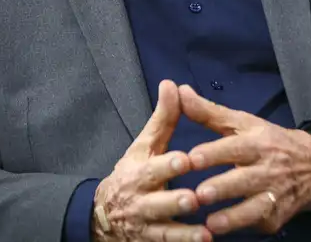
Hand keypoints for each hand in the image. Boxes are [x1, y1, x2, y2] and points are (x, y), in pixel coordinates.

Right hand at [93, 81, 210, 241]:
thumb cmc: (133, 173)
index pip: (153, 168)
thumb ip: (163, 119)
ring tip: (205, 234)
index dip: (168, 165)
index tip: (185, 160)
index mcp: (139, 173)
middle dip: (174, 201)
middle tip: (193, 198)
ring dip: (183, 234)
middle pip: (156, 203)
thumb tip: (171, 83)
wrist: (104, 215)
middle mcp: (139, 202)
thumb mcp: (145, 146)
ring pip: (164, 232)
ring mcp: (145, 227)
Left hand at [180, 84, 310, 236]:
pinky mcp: (276, 217)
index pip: (235, 147)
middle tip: (199, 194)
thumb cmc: (269, 141)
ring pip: (255, 207)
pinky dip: (244, 228)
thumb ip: (209, 112)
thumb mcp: (243, 123)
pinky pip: (260, 222)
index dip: (214, 153)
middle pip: (245, 179)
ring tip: (211, 223)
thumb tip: (179, 92)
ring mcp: (274, 195)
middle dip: (223, 187)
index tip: (192, 158)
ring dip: (233, 216)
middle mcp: (268, 168)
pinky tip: (223, 233)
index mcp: (257, 143)